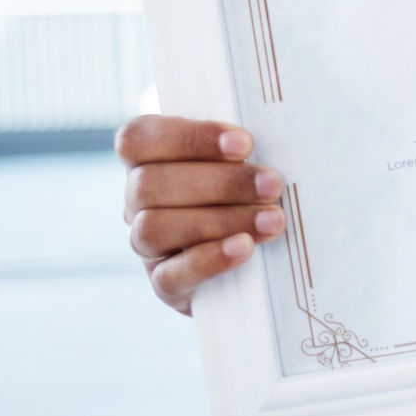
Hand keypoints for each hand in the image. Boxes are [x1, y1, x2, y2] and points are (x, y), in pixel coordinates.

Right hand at [116, 115, 285, 315]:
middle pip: (149, 184)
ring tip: (272, 220)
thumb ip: (241, 148)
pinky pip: (169, 276)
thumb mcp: (243, 162)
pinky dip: (210, 259)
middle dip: (220, 182)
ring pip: (154, 228)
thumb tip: (279, 131)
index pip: (138, 139)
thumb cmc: (250, 189)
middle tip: (273, 185)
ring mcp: (145, 244)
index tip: (244, 143)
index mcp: (147, 159)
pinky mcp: (163, 283)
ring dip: (220, 221)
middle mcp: (136, 200)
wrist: (257, 261)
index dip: (188, 138)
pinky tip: (245, 248)